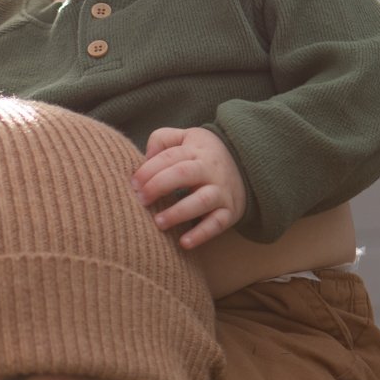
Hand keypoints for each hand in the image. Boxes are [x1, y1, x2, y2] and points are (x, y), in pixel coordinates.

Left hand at [132, 126, 246, 247]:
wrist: (247, 164)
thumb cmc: (203, 154)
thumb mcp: (186, 137)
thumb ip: (162, 140)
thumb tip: (145, 157)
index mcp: (196, 150)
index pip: (169, 157)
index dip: (149, 169)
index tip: (133, 184)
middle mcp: (210, 169)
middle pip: (183, 173)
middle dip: (158, 185)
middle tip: (141, 200)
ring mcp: (221, 191)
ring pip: (202, 200)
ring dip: (178, 212)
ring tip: (158, 222)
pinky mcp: (230, 211)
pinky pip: (217, 224)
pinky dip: (201, 234)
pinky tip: (184, 243)